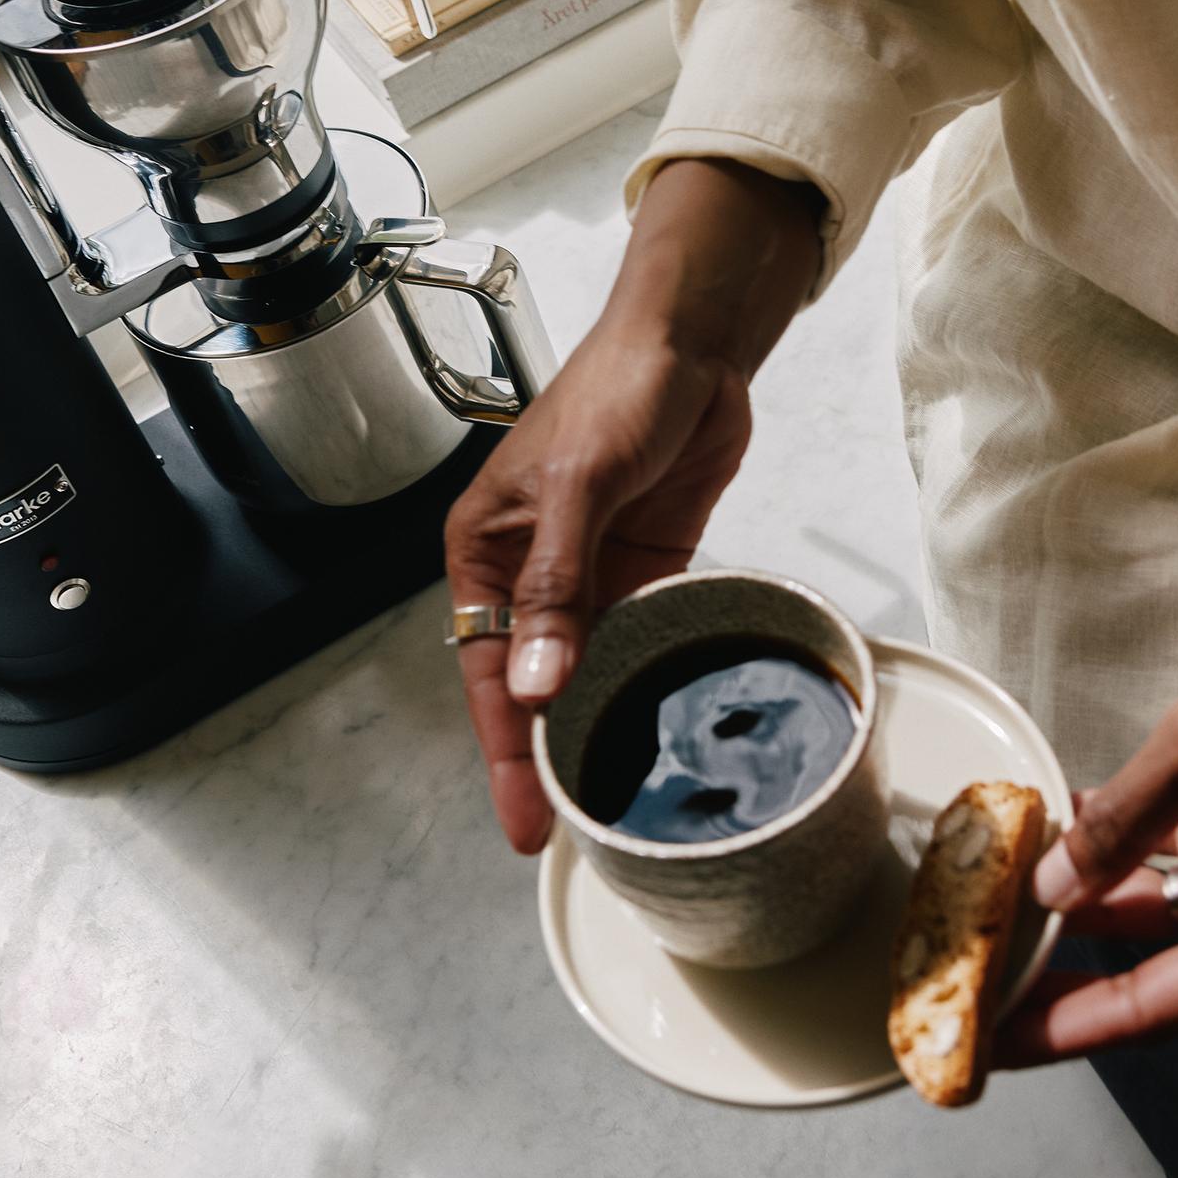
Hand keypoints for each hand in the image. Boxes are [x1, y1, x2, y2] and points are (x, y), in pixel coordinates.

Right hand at [445, 155, 825, 850]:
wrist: (695, 344)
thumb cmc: (619, 389)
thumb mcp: (579, 485)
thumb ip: (559, 586)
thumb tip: (539, 684)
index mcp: (483, 549)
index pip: (486, 670)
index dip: (503, 751)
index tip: (523, 820)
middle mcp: (530, 572)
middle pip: (532, 685)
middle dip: (547, 758)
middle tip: (575, 834)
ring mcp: (589, 576)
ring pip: (586, 672)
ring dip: (597, 728)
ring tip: (618, 803)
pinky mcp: (645, 571)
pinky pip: (637, 643)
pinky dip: (643, 684)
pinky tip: (659, 732)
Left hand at [995, 415, 1177, 1063]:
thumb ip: (1123, 820)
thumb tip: (1047, 886)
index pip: (1156, 1007)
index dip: (1066, 1028)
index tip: (991, 1043)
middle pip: (1148, 972)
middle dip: (1059, 970)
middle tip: (968, 978)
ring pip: (1149, 913)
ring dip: (1074, 900)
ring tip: (985, 900)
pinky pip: (1169, 860)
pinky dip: (1111, 846)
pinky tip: (1042, 827)